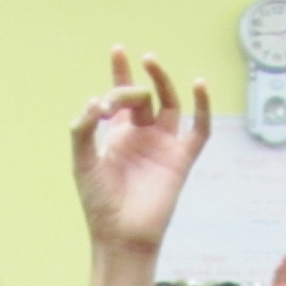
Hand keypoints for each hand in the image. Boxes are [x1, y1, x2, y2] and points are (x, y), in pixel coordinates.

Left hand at [70, 49, 212, 258]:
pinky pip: (199, 129)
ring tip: (150, 60)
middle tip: (117, 98)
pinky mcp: (181, 159)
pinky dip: (202, 107)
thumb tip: (95, 101)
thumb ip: (83, 130)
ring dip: (161, 80)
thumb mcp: (82, 162)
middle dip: (129, 89)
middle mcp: (142, 136)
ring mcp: (163, 146)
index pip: (121, 97)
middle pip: (143, 97)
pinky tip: (198, 85)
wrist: (120, 236)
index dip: (120, 72)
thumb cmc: (99, 204)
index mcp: (118, 136)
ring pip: (169, 103)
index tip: (118, 50)